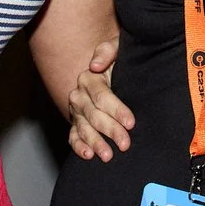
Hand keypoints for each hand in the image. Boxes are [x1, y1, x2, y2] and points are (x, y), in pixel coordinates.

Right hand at [66, 37, 134, 161]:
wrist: (111, 72)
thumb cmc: (119, 62)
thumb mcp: (117, 49)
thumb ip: (108, 50)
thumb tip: (95, 65)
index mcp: (89, 78)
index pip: (102, 96)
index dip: (116, 110)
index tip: (130, 122)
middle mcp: (79, 95)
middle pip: (94, 115)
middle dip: (110, 130)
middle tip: (125, 144)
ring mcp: (76, 111)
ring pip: (84, 129)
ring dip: (95, 143)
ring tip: (108, 156)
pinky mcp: (75, 124)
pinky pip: (73, 137)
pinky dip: (79, 147)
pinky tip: (88, 156)